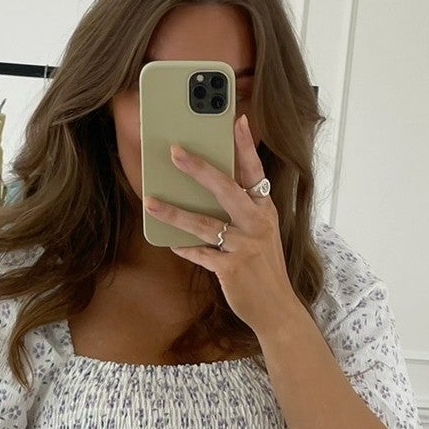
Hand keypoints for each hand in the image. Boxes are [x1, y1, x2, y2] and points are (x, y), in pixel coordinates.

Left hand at [142, 113, 296, 335]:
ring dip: (174, 212)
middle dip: (199, 168)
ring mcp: (245, 246)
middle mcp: (257, 224)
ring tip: (151, 201)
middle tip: (175, 151)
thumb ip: (243, 212)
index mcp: (265, 210)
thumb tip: (208, 193)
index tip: (236, 119)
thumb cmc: (265, 269)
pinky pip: (201, 254)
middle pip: (226, 189)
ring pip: (204, 224)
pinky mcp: (231, 269)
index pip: (255, 171)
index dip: (246, 145)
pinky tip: (170, 241)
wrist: (277, 308)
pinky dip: (185, 248)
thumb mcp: (262, 234)